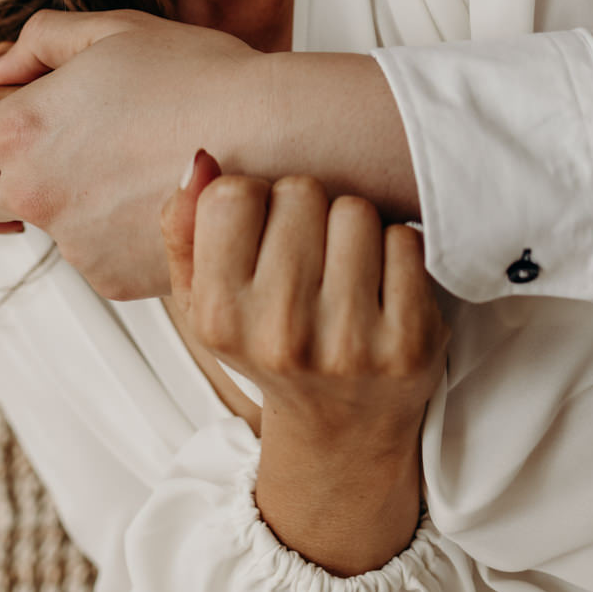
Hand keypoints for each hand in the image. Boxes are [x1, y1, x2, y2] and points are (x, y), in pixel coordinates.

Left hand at [0, 7, 417, 297]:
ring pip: (38, 227)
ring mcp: (76, 246)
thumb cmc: (202, 75)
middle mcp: (38, 197)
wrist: (281, 142)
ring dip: (57, 199)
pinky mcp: (115, 280)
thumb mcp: (114, 31)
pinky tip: (158, 189)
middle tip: (31, 152)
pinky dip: (110, 226)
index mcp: (23, 132)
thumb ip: (39, 43)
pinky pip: (90, 252)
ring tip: (123, 158)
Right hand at [161, 154, 449, 573]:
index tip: (262, 236)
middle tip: (308, 258)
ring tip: (343, 270)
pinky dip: (396, 250)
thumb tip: (202, 161)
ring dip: (353, 227)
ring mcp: (348, 341)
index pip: (234, 193)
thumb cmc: (268, 343)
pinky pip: (404, 239)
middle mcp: (280, 334)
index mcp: (219, 317)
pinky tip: (380, 287)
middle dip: (306, 212)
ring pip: (355, 209)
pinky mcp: (408, 343)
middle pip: (300, 192)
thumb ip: (184, 227)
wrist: (341, 430)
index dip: (254, 202)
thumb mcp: (204, 298)